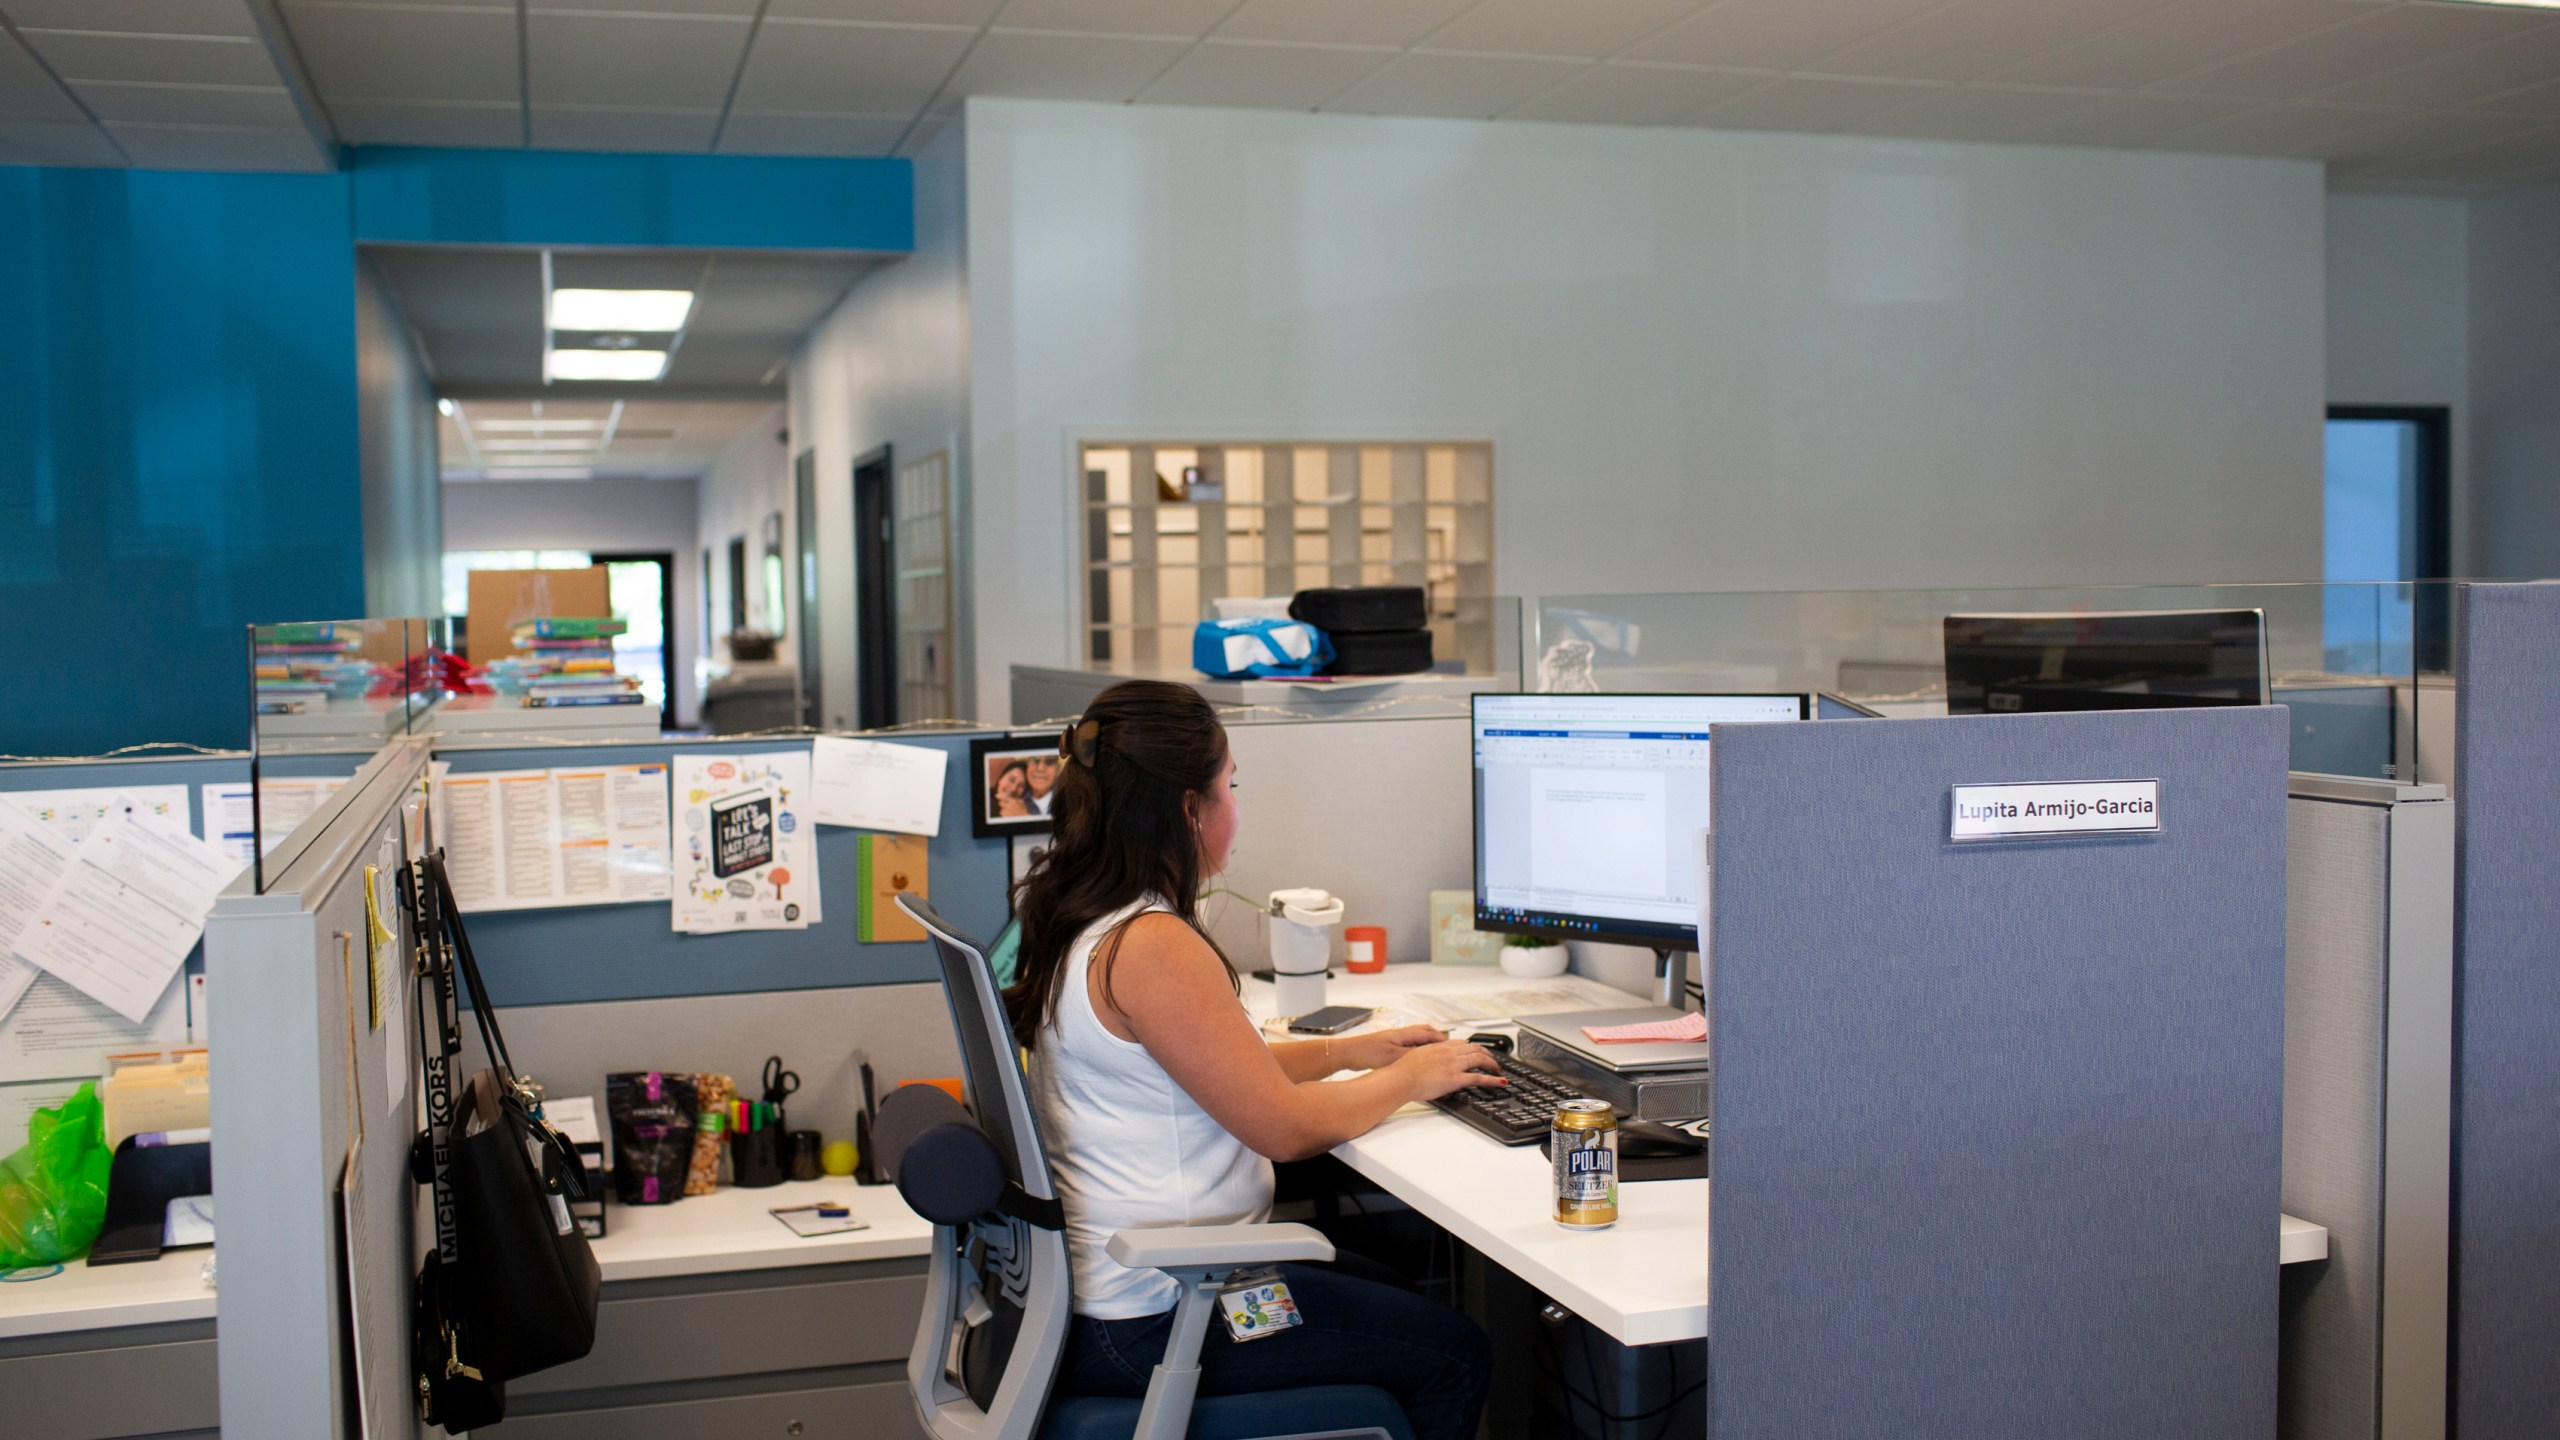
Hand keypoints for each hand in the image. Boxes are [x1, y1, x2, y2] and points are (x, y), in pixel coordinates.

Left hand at [1333, 1023, 1444, 1071]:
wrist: (1348, 1053)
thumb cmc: (1367, 1052)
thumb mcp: (1393, 1056)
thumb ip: (1411, 1055)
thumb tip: (1427, 1055)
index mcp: (1402, 1034)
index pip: (1427, 1033)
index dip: (1440, 1038)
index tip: (1451, 1044)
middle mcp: (1399, 1034)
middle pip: (1423, 1032)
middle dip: (1436, 1038)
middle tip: (1447, 1045)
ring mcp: (1393, 1040)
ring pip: (1415, 1038)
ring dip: (1426, 1042)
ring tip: (1435, 1050)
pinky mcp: (1387, 1047)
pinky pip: (1407, 1044)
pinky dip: (1416, 1048)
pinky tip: (1415, 1057)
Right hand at [1389, 1039, 1506, 1103]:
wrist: (1400, 1078)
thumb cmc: (1403, 1070)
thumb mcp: (1417, 1056)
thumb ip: (1427, 1055)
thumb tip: (1429, 1060)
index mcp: (1440, 1046)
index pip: (1462, 1043)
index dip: (1472, 1047)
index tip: (1477, 1051)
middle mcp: (1449, 1052)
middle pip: (1474, 1048)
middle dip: (1486, 1054)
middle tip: (1492, 1060)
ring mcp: (1454, 1065)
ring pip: (1480, 1059)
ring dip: (1492, 1064)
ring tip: (1497, 1070)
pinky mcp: (1455, 1078)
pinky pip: (1479, 1078)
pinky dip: (1492, 1079)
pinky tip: (1500, 1081)